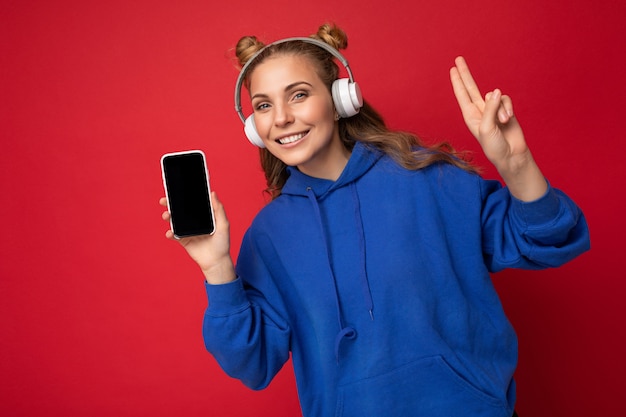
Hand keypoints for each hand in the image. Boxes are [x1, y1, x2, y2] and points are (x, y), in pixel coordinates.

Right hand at [160, 192, 235, 283]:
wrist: (216, 261)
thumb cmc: (222, 243)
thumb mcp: (223, 224)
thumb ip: (218, 209)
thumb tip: (213, 193)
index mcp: (203, 216)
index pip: (192, 203)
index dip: (184, 196)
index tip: (177, 189)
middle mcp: (194, 222)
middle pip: (180, 211)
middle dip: (171, 204)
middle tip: (165, 200)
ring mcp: (188, 231)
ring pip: (175, 221)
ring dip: (168, 217)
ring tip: (166, 215)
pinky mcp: (183, 240)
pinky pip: (174, 235)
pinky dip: (170, 233)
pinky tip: (170, 232)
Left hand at [450, 56, 546, 200]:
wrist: (511, 154)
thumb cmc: (494, 146)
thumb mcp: (487, 128)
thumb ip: (490, 108)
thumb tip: (495, 91)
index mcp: (470, 116)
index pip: (461, 94)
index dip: (457, 81)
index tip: (452, 68)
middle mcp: (479, 111)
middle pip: (471, 87)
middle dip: (465, 73)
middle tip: (458, 58)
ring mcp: (493, 109)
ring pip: (495, 96)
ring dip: (500, 108)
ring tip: (502, 122)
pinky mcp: (505, 110)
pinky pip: (505, 99)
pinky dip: (508, 108)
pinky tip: (508, 119)